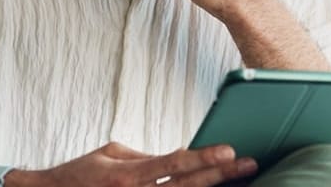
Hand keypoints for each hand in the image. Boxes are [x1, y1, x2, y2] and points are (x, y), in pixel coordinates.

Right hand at [18, 142, 256, 186]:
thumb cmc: (82, 173)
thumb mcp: (110, 154)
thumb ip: (145, 156)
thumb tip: (179, 154)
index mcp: (128, 175)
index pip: (173, 164)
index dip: (203, 157)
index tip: (229, 149)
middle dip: (221, 175)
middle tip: (249, 164)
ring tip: (240, 181)